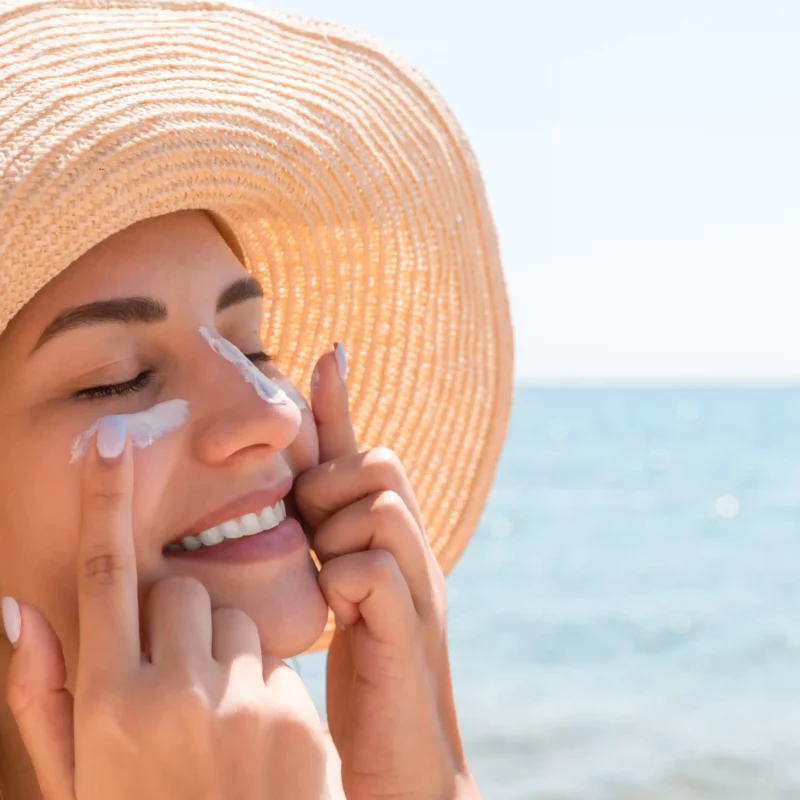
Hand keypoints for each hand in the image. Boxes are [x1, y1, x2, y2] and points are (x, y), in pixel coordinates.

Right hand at [4, 417, 327, 799]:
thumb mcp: (75, 777)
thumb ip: (40, 695)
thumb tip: (16, 607)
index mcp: (106, 704)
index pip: (105, 574)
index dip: (105, 500)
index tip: (112, 440)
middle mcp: (172, 695)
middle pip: (182, 591)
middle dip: (177, 620)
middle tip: (176, 684)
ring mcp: (239, 704)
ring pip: (234, 620)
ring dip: (222, 654)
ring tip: (216, 725)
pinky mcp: (293, 715)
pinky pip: (276, 660)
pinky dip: (262, 686)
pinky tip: (254, 746)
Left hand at [295, 347, 479, 799]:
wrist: (401, 766)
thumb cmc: (361, 680)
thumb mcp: (334, 598)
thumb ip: (319, 548)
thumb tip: (292, 498)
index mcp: (386, 542)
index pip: (363, 453)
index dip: (340, 404)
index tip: (326, 351)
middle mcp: (410, 552)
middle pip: (379, 463)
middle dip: (333, 484)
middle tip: (314, 533)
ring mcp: (416, 587)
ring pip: (379, 505)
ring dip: (338, 530)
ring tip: (326, 573)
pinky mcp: (409, 631)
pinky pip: (374, 568)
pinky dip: (346, 580)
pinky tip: (337, 615)